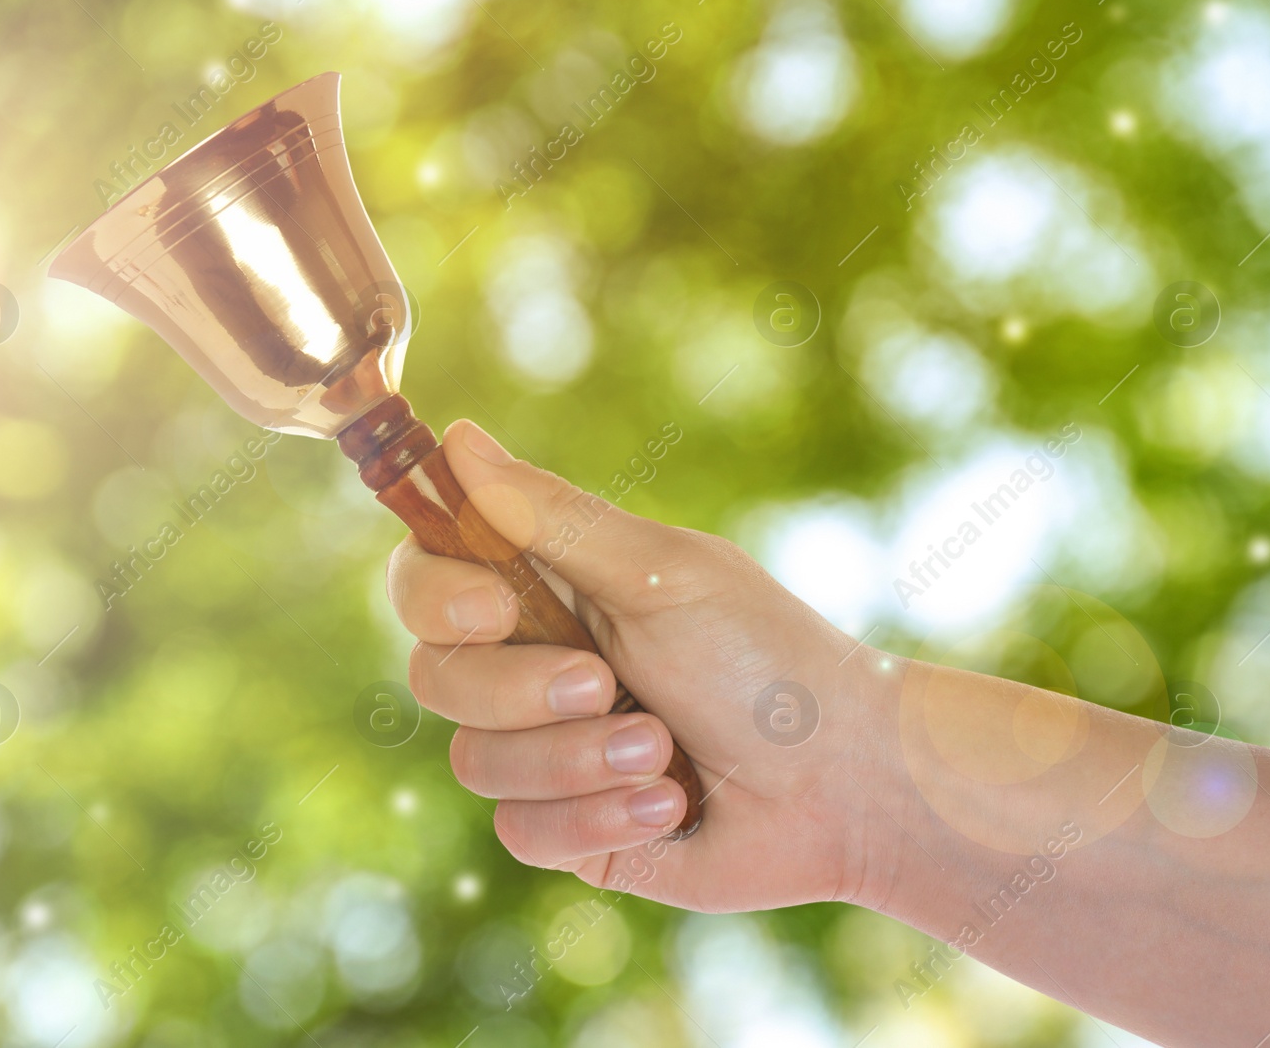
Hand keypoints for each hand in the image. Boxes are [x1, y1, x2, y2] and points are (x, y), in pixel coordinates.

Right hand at [385, 420, 907, 912]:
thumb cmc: (765, 659)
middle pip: (436, 677)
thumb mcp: (662, 576)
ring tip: (664, 751)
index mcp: (549, 588)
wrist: (842, 784)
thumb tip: (456, 437)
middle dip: (521, 691)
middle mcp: (533, 666)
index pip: (427, 578)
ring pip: (476, 762)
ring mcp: (546, 751)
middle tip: (606, 684)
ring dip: (579, 760)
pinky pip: (521, 833)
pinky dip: (600, 818)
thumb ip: (554, 519)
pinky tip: (670, 807)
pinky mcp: (567, 828)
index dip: (434, 595)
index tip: (493, 609)